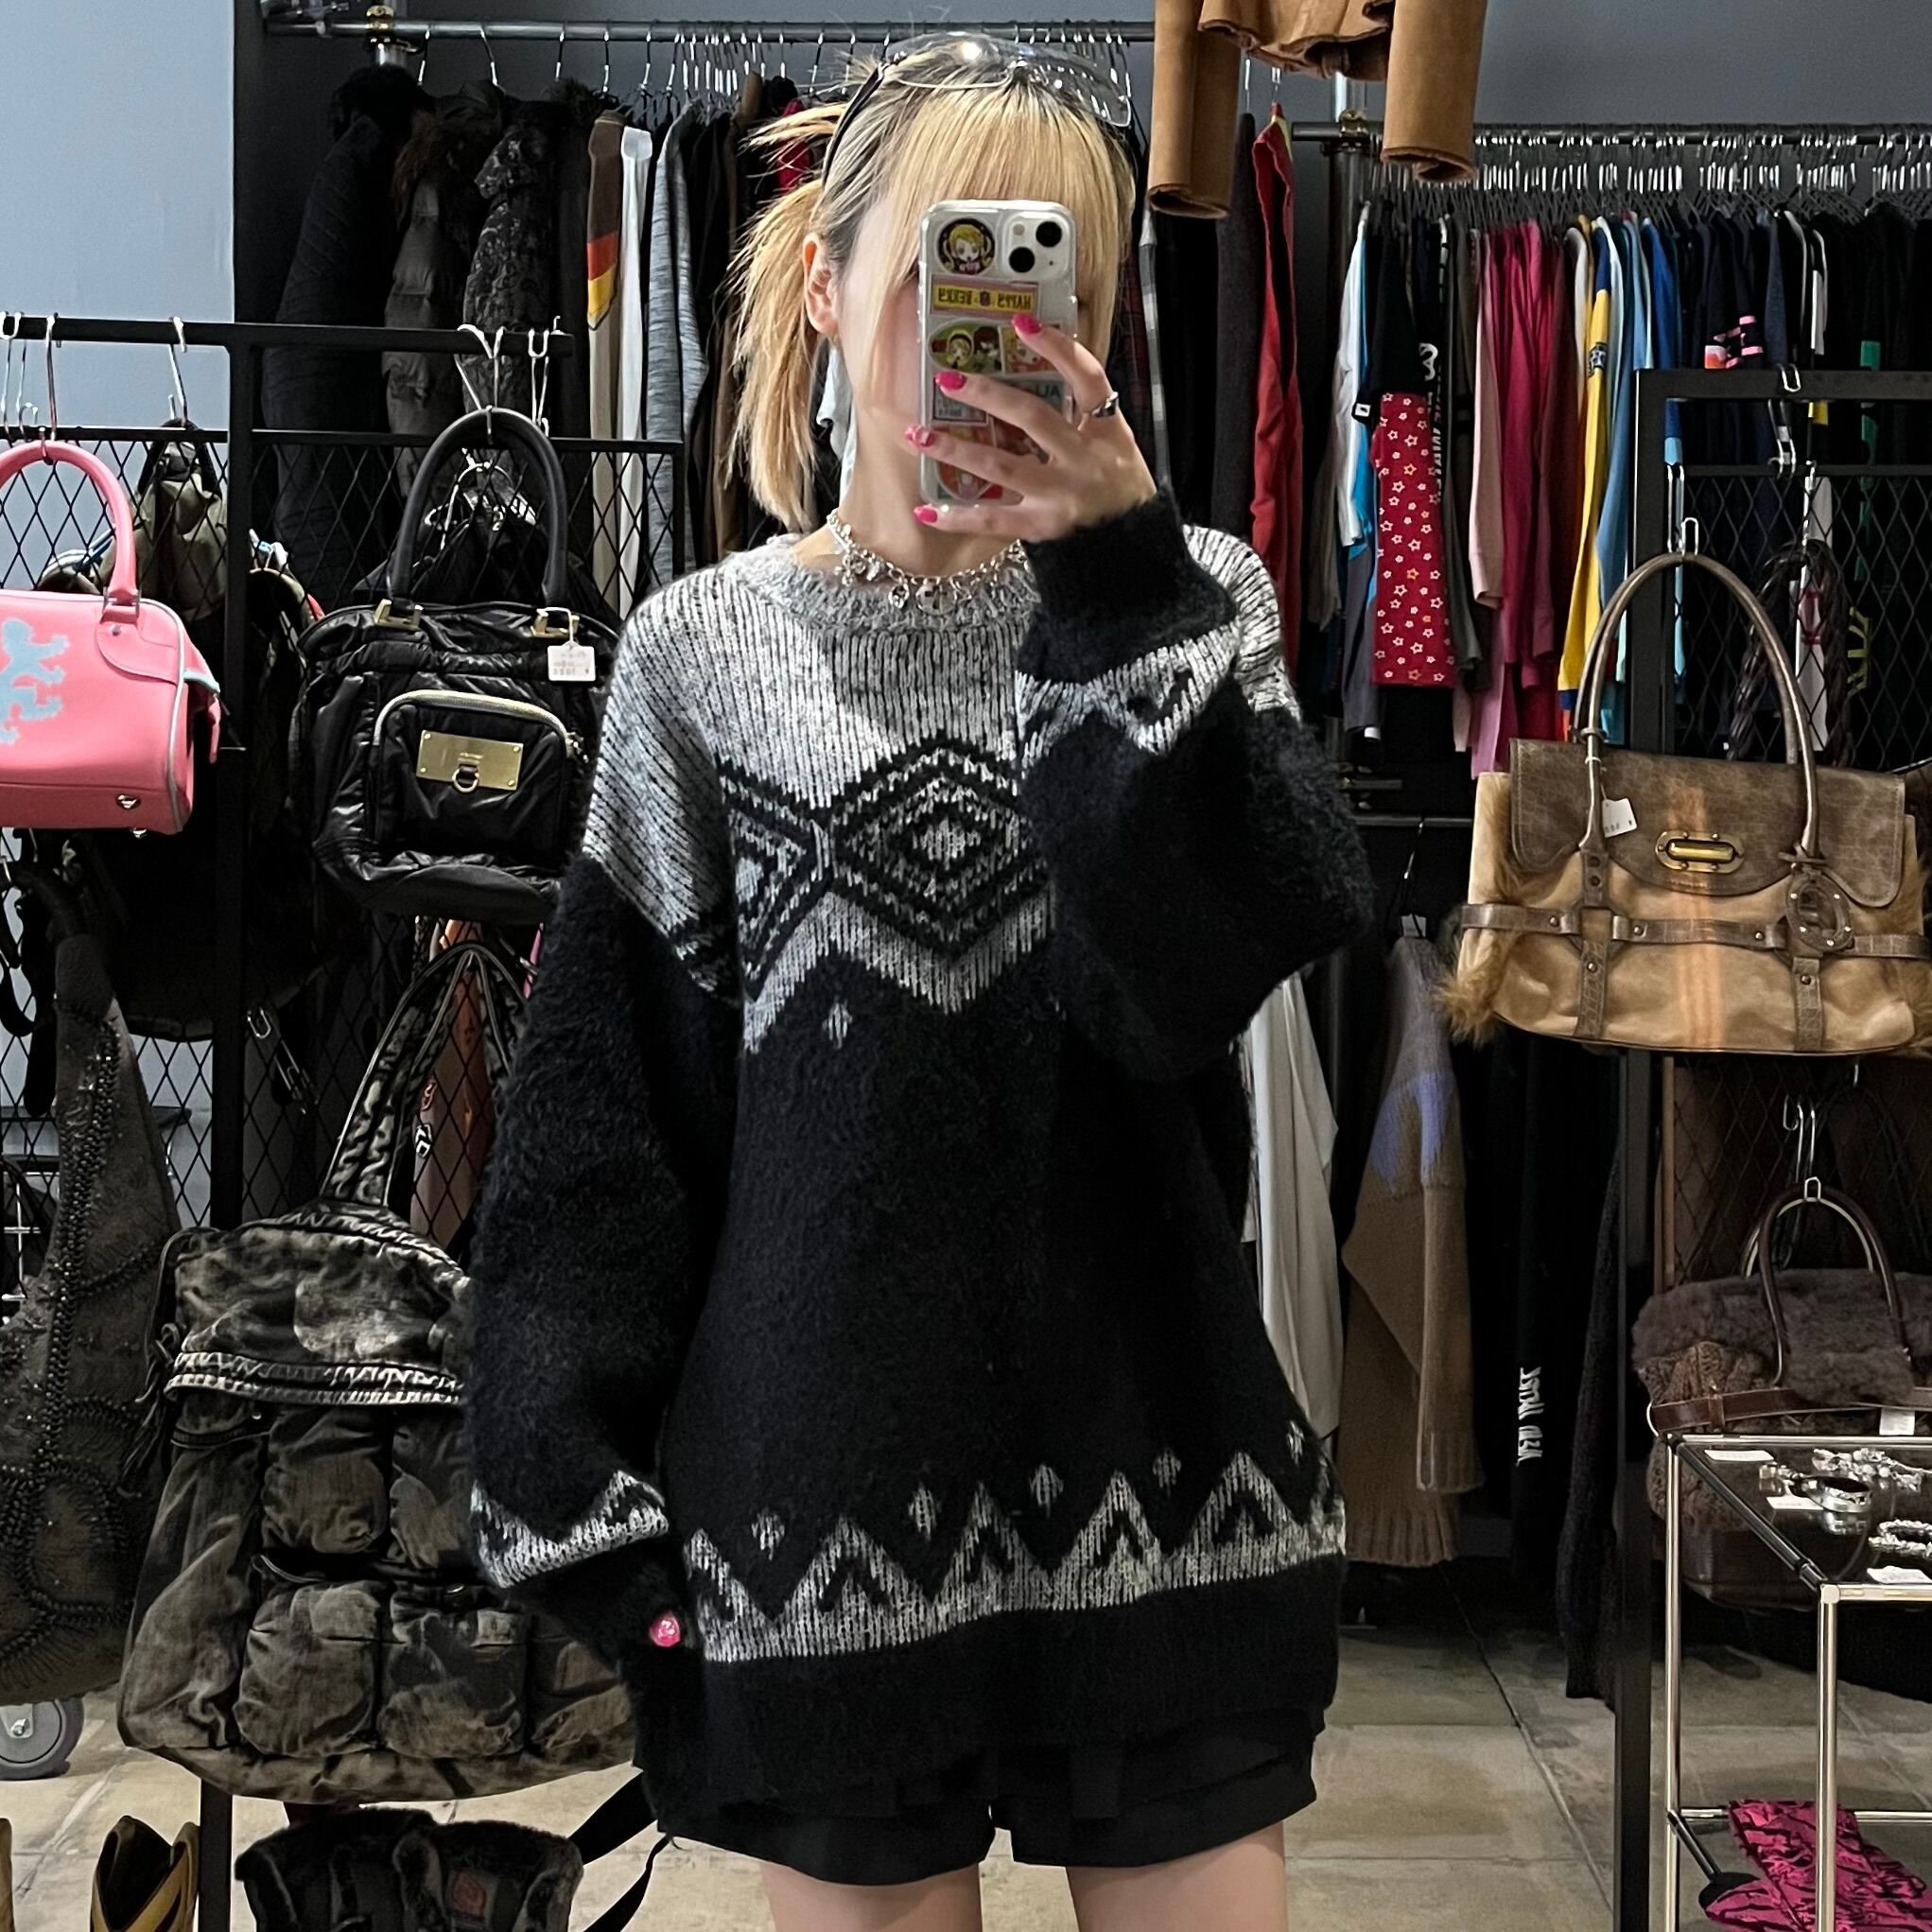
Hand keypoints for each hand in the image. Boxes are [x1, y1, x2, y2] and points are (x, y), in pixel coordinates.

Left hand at [905, 316, 1155, 540]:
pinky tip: (926, 509)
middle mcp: (1082, 459)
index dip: (1057, 348)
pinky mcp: (1042, 527)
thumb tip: (1039, 373)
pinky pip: (993, 520)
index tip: (1023, 323)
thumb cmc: (1121, 489)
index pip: (1087, 378)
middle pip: (1031, 417)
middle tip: (949, 379)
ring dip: (955, 449)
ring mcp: (1060, 495)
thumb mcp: (1116, 443)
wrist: (1134, 544)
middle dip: (986, 394)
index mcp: (1106, 431)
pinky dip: (957, 517)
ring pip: (1001, 465)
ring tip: (919, 435)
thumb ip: (1083, 414)